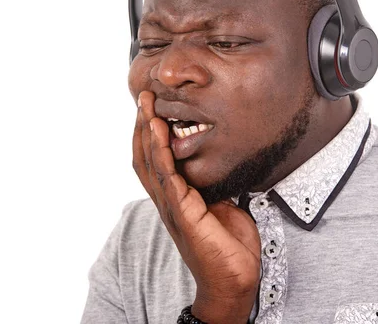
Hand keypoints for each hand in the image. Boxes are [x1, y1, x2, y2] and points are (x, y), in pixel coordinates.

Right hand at [133, 91, 260, 323]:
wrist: (234, 280)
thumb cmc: (228, 245)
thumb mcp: (220, 205)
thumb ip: (210, 185)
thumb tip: (214, 162)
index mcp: (175, 198)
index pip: (153, 160)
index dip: (149, 133)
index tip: (152, 107)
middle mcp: (167, 201)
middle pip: (144, 157)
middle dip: (143, 125)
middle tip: (144, 97)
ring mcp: (172, 208)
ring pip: (151, 164)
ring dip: (147, 133)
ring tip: (147, 107)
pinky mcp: (184, 214)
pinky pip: (168, 179)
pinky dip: (162, 154)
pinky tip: (161, 134)